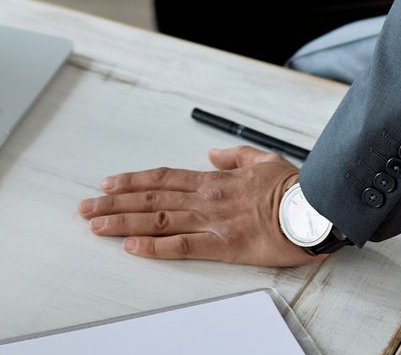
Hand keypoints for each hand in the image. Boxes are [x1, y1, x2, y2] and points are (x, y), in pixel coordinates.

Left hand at [77, 146, 307, 264]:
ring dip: (123, 222)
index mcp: (214, 179)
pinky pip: (182, 246)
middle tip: (86, 208)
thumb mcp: (263, 160)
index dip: (132, 181)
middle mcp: (206, 198)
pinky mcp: (223, 245)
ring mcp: (211, 221)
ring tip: (96, 226)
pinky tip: (132, 247)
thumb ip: (234, 157)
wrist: (314, 208)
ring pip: (158, 219)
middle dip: (114, 203)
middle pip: (151, 197)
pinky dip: (155, 246)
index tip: (108, 184)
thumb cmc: (294, 188)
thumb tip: (212, 153)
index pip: (163, 178)